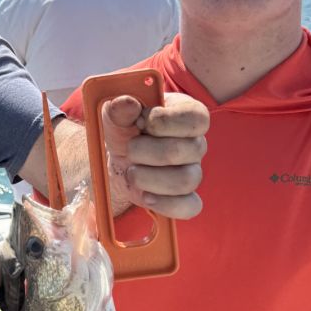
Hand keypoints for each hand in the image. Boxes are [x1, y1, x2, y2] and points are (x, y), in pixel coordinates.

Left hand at [102, 93, 208, 218]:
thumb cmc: (123, 130)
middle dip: (147, 151)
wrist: (117, 160)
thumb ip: (119, 108)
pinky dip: (165, 204)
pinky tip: (146, 196)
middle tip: (130, 149)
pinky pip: (190, 206)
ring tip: (132, 172)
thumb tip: (127, 103)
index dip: (164, 122)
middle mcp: (195, 143)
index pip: (195, 117)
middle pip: (187, 150)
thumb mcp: (115, 115)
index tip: (140, 122)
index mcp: (186, 114)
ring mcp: (193, 171)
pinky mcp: (185, 197)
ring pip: (187, 180)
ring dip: (150, 178)